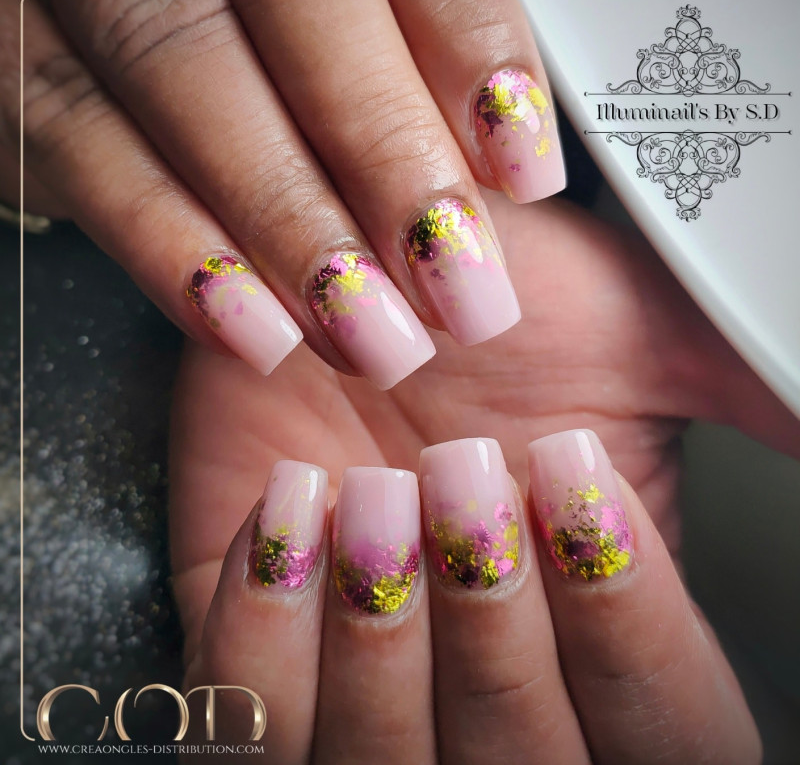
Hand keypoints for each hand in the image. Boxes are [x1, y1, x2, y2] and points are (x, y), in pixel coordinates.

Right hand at [2, 0, 563, 388]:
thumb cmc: (258, 8)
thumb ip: (413, 36)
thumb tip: (502, 149)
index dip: (470, 50)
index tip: (523, 170)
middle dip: (387, 159)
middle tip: (459, 287)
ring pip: (181, 69)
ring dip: (286, 221)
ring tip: (371, 333)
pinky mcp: (8, 40)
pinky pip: (73, 137)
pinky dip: (166, 242)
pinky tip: (250, 328)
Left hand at [169, 194, 798, 762]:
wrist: (366, 280)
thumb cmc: (501, 312)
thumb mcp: (644, 343)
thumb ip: (755, 398)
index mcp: (601, 643)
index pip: (665, 734)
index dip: (624, 622)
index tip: (568, 471)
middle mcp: (487, 687)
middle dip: (491, 622)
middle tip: (460, 466)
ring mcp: (361, 687)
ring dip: (380, 634)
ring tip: (373, 484)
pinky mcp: (253, 657)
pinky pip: (243, 716)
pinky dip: (263, 625)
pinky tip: (293, 500)